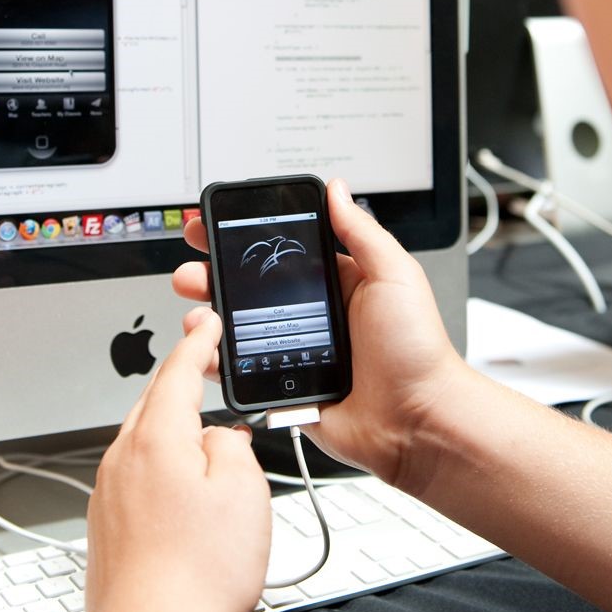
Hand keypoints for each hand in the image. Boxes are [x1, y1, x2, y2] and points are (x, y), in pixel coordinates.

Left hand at [85, 310, 270, 611]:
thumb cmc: (196, 576)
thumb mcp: (243, 492)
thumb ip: (233, 445)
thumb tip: (220, 438)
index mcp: (155, 439)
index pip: (176, 371)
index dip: (197, 341)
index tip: (207, 321)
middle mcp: (122, 460)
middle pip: (151, 401)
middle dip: (180, 380)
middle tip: (205, 363)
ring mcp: (108, 494)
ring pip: (142, 440)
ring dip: (172, 427)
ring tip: (208, 435)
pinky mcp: (106, 527)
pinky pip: (135, 476)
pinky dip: (161, 466)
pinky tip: (185, 491)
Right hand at [172, 179, 470, 490]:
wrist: (418, 421)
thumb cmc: (416, 350)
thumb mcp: (394, 275)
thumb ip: (362, 232)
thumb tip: (338, 190)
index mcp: (337, 284)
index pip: (282, 252)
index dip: (247, 238)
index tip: (216, 224)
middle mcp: (311, 316)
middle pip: (249, 289)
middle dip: (213, 274)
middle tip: (193, 269)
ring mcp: (294, 352)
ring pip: (238, 329)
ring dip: (209, 316)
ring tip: (197, 309)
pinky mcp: (284, 388)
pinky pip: (241, 374)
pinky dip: (216, 362)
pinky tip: (206, 349)